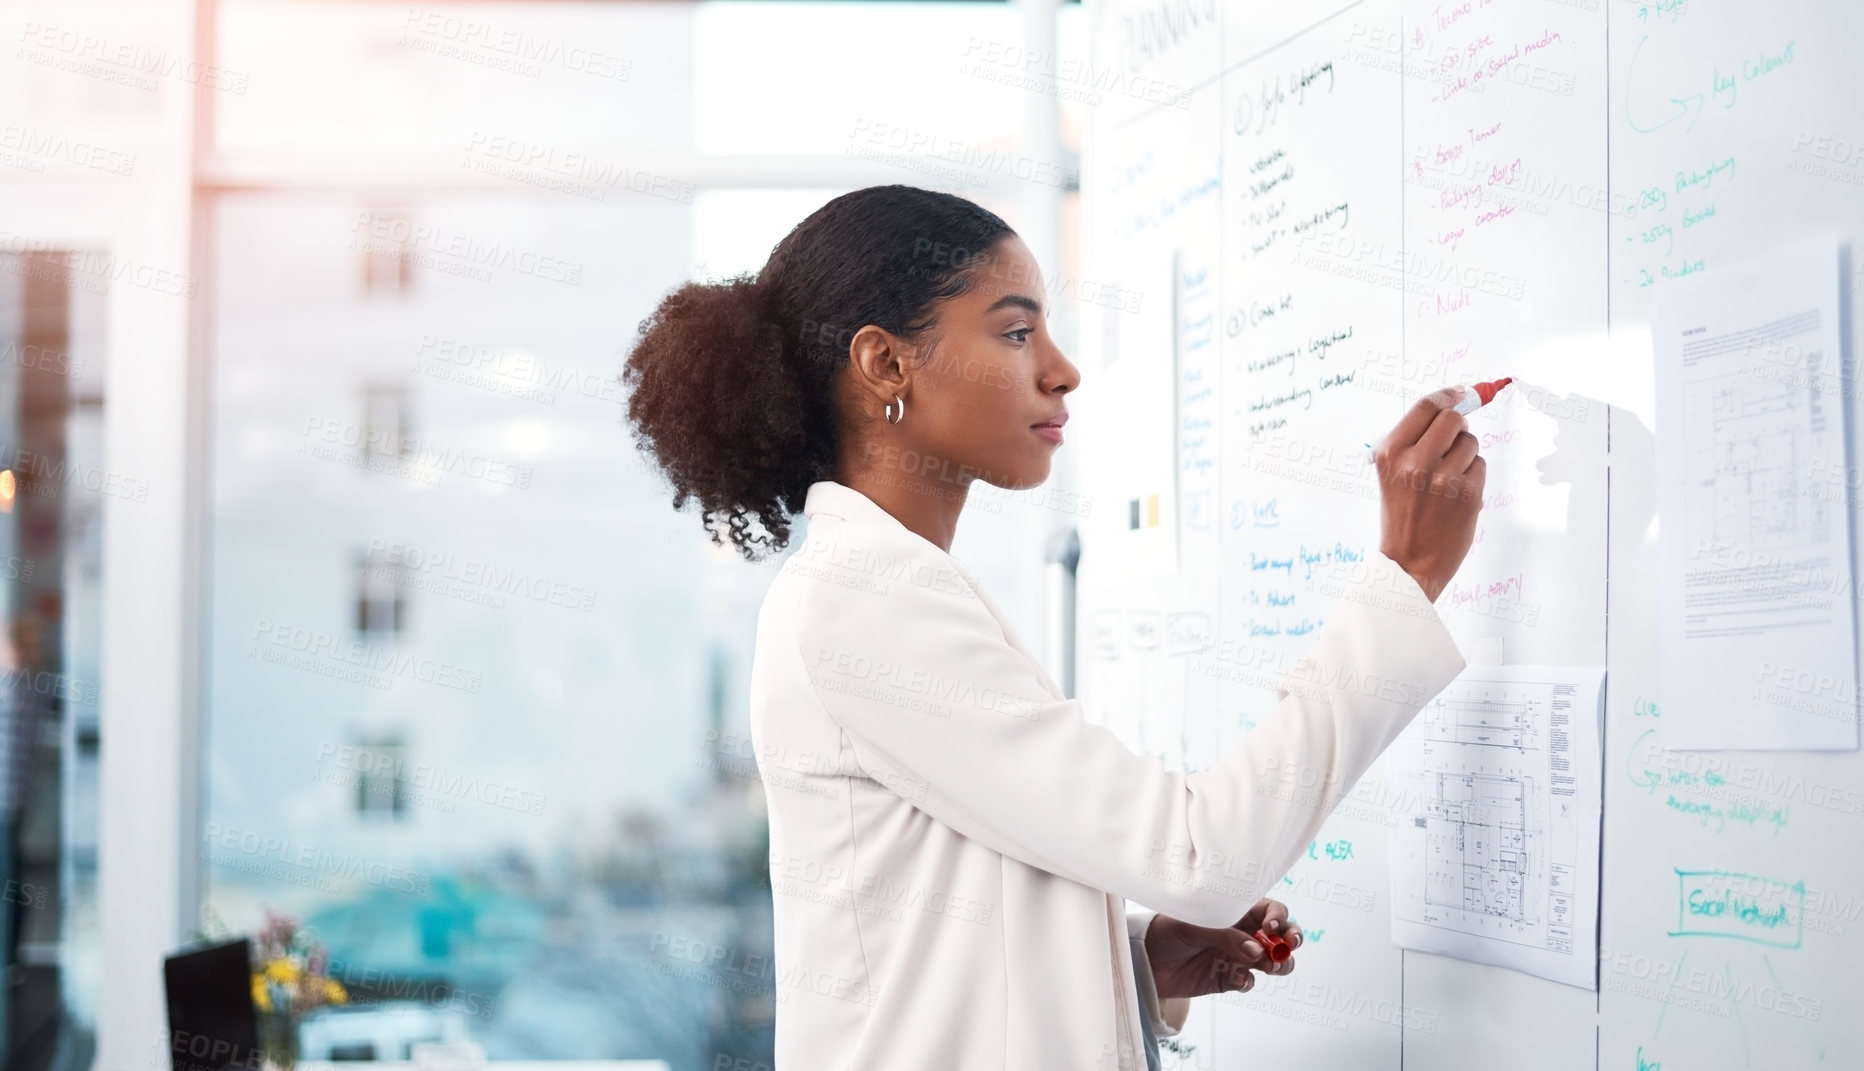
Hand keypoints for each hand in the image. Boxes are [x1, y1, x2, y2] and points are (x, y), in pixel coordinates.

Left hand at [1142, 898, 1303, 999]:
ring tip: (1270, 966)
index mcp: (1236, 910)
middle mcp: (1242, 932)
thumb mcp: (1195, 925)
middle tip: (1289, 946)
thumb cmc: (1167, 929)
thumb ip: (1227, 936)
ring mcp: (1237, 957)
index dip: (1279, 917)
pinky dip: (1248, 981)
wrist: (1145, 958)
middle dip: (1291, 940)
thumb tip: (1256, 951)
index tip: (1272, 927)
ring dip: (1278, 964)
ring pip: (1272, 961)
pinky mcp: (1227, 978)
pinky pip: (1248, 981)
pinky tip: (1238, 980)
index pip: (1270, 909)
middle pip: (1280, 936)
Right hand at [1370, 386, 1485, 601]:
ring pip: (1470, 442)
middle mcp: (1416, 462)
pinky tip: (1457, 494)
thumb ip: (1413, 440)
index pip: (1425, 407)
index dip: (1448, 395)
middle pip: (1453, 419)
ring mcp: (1444, 479)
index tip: (1461, 392)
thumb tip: (1453, 404)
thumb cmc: (1401, 516)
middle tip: (1452, 441)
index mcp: (1391, 454)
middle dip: (1458, 426)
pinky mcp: (1468, 494)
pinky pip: (1480, 465)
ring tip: (1448, 478)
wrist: (1409, 562)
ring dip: (1465, 455)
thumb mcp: (1391, 474)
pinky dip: (1472, 476)